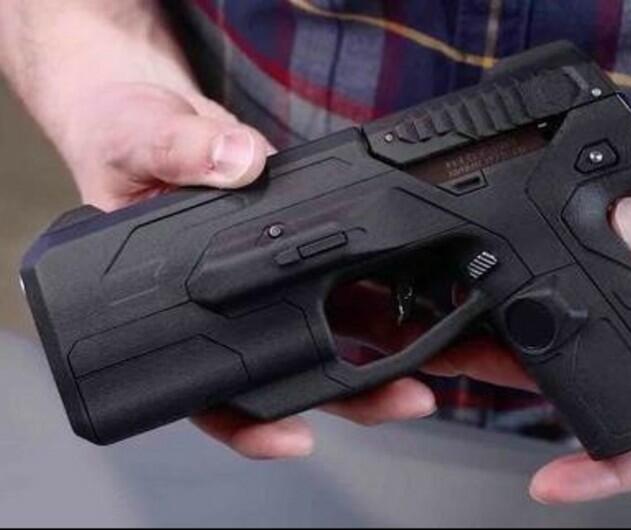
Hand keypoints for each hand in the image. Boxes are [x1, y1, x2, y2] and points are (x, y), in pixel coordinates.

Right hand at [61, 82, 446, 457]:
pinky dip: (394, 292)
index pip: (209, 387)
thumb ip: (180, 150)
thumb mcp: (138, 141)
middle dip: (356, 393)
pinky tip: (429, 297)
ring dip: (390, 350)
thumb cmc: (125, 144)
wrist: (154, 117)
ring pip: (335, 333)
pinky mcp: (308, 248)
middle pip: (293, 374)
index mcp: (179, 307)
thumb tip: (235, 164)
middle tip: (407, 395)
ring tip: (442, 354)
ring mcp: (276, 281)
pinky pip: (354, 279)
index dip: (249, 421)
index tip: (295, 437)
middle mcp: (234, 308)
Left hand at [428, 164, 630, 502]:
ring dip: (535, 331)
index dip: (605, 472)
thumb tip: (627, 229)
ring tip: (478, 327)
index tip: (551, 482)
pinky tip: (527, 267)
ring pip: (589, 333)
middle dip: (539, 384)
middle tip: (477, 370)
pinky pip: (599, 280)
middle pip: (604, 388)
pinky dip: (563, 275)